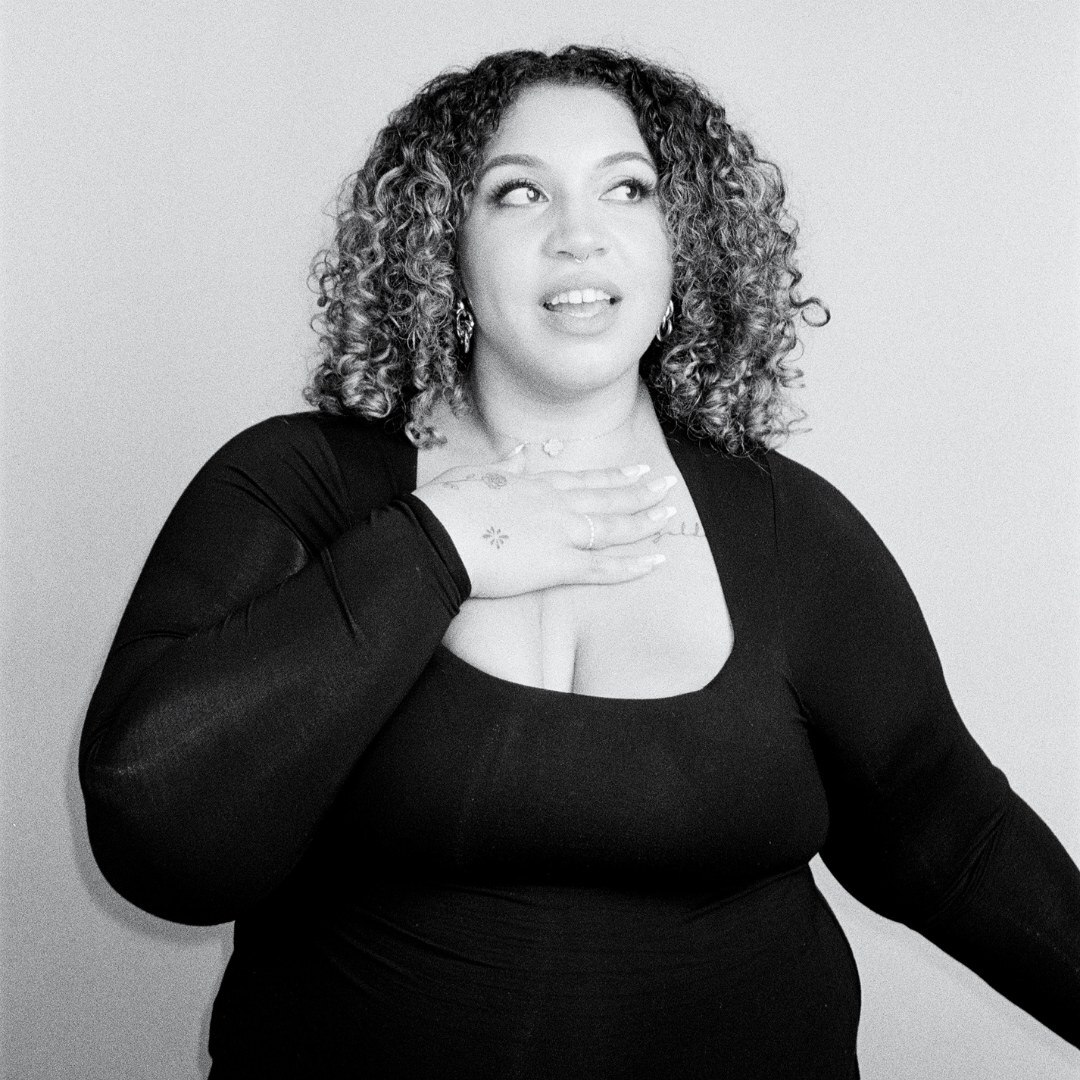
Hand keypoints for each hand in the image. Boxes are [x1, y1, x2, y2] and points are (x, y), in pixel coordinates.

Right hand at [412, 449, 677, 598]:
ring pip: (613, 527)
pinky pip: (603, 568)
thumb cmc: (444, 507)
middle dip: (641, 492)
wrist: (434, 536)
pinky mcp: (556, 566)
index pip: (584, 480)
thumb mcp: (473, 475)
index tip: (636, 472)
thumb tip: (519, 454)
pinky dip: (632, 566)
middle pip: (607, 497)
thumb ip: (503, 466)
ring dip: (645, 521)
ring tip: (670, 515)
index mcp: (533, 484)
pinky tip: (656, 562)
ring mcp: (559, 533)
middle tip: (667, 486)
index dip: (613, 477)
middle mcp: (554, 504)